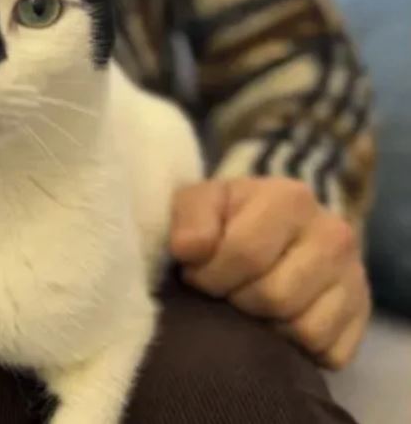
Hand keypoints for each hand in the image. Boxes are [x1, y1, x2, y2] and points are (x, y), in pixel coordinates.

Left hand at [170, 177, 370, 368]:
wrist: (269, 231)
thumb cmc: (227, 219)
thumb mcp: (200, 204)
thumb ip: (190, 218)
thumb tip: (189, 250)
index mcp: (291, 198)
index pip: (245, 254)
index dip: (208, 274)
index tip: (195, 272)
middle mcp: (333, 234)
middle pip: (275, 296)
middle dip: (234, 300)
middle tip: (223, 290)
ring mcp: (354, 276)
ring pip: (304, 329)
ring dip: (263, 326)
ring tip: (248, 304)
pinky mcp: (362, 315)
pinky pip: (328, 352)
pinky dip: (294, 347)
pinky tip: (275, 321)